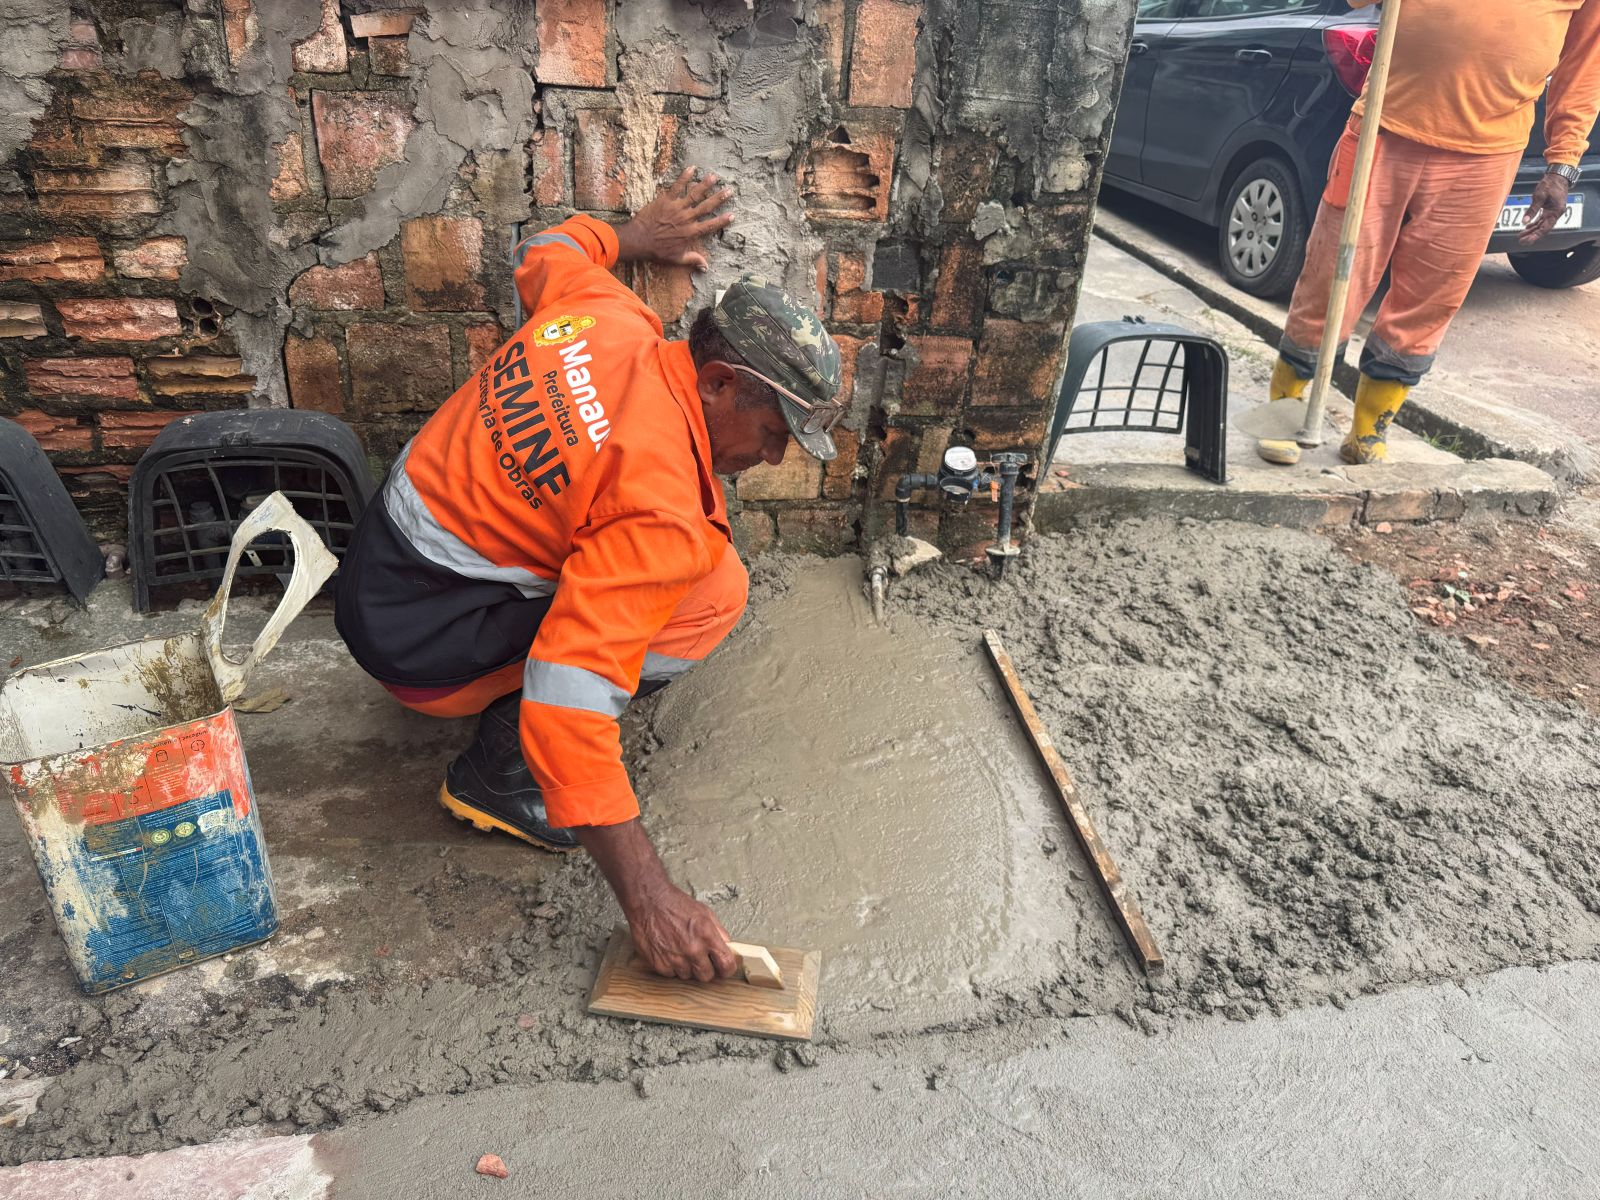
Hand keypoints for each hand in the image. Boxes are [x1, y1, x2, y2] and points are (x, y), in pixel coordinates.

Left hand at [615, 167, 734, 269]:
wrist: (639, 240)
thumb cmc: (656, 251)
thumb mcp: (676, 259)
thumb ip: (692, 260)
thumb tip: (706, 267)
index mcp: (691, 232)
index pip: (711, 225)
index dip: (722, 221)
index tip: (732, 215)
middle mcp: (687, 219)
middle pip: (707, 207)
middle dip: (719, 198)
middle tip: (729, 190)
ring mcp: (677, 208)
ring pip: (695, 194)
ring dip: (705, 185)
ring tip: (714, 177)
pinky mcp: (666, 200)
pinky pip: (677, 186)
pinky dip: (684, 177)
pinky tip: (692, 168)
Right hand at [626, 883, 738, 981]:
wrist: (649, 901)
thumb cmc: (675, 904)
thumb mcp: (705, 912)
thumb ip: (718, 931)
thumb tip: (727, 946)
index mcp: (707, 936)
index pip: (726, 964)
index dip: (727, 969)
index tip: (724, 969)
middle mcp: (692, 950)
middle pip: (706, 976)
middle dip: (706, 969)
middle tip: (700, 959)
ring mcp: (675, 959)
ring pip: (688, 976)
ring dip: (687, 967)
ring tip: (681, 951)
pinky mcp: (659, 964)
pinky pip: (671, 974)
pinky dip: (671, 966)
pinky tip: (669, 952)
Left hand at [1519, 173, 1570, 243]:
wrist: (1558, 176)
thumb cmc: (1550, 185)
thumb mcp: (1539, 197)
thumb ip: (1532, 210)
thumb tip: (1524, 222)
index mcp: (1555, 212)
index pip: (1544, 228)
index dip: (1535, 236)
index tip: (1526, 241)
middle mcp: (1555, 214)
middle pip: (1543, 229)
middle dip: (1532, 235)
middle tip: (1521, 241)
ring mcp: (1553, 212)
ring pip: (1542, 225)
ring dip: (1532, 230)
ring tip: (1521, 236)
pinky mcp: (1550, 210)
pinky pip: (1542, 220)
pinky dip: (1534, 224)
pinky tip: (1527, 227)